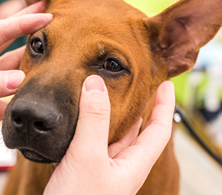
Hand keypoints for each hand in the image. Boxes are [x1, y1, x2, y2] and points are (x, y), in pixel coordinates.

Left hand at [0, 2, 51, 147]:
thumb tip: (19, 78)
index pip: (0, 31)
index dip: (23, 22)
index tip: (45, 14)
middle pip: (10, 46)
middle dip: (30, 35)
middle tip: (54, 28)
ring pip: (12, 74)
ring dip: (29, 71)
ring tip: (51, 67)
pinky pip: (6, 101)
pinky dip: (17, 104)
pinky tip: (29, 105)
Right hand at [44, 76, 174, 194]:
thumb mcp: (87, 157)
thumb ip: (92, 120)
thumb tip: (94, 84)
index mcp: (133, 165)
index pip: (159, 130)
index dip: (164, 106)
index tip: (166, 85)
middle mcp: (122, 166)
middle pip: (140, 132)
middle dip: (142, 108)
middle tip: (138, 86)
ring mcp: (104, 168)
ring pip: (116, 136)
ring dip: (117, 116)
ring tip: (113, 97)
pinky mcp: (86, 169)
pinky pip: (97, 141)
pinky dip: (95, 126)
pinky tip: (87, 118)